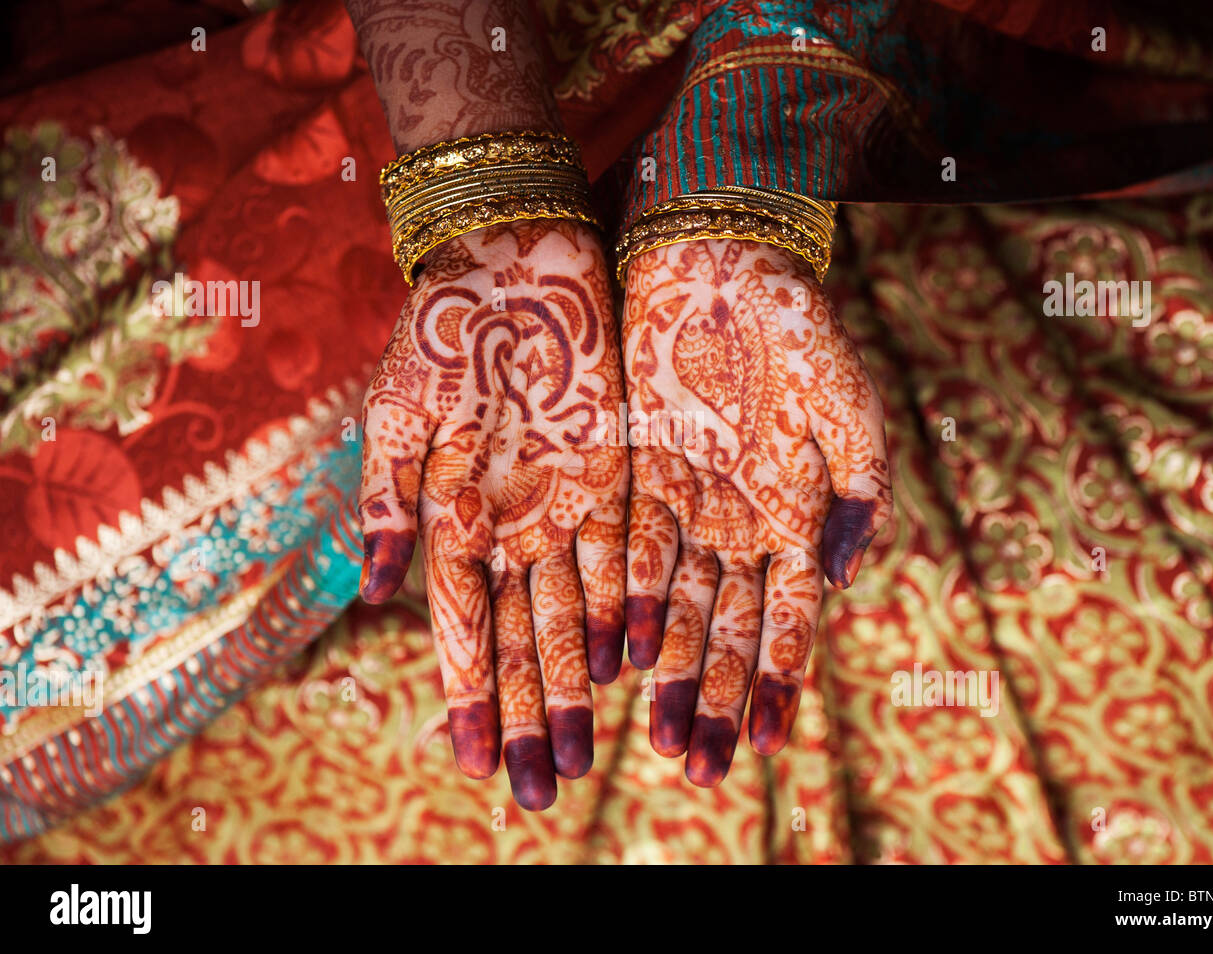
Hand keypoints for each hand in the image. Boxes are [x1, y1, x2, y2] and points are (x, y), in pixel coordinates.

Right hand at [358, 220, 627, 809]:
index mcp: (452, 515)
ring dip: (576, 687)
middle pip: (521, 640)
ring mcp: (563, 504)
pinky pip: (622, 555)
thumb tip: (376, 586)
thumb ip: (392, 498)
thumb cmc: (442, 329)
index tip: (473, 763)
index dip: (467, 694)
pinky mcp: (613, 472)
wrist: (513, 259)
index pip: (459, 626)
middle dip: (529, 716)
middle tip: (538, 791)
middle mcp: (510, 525)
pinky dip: (622, 610)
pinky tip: (624, 667)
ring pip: (573, 614)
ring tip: (582, 756)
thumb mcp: (403, 411)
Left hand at [622, 239, 891, 785]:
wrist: (719, 260)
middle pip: (726, 629)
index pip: (787, 618)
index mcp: (794, 514)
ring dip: (669, 672)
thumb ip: (856, 494)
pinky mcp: (635, 474)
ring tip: (656, 736)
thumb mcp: (848, 408)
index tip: (764, 742)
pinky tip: (619, 656)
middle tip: (697, 769)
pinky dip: (627, 603)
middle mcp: (738, 522)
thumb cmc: (796, 328)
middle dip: (714, 699)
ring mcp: (686, 504)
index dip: (775, 679)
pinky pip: (631, 551)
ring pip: (676, 605)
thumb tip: (842, 580)